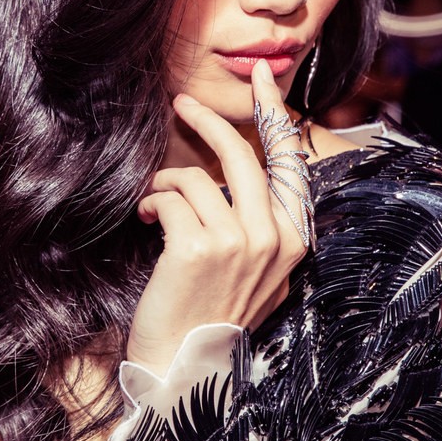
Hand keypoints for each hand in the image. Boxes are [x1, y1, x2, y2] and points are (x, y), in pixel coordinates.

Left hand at [130, 61, 309, 370]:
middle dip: (207, 121)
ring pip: (197, 178)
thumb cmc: (213, 316)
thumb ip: (259, 226)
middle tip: (181, 104)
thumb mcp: (257, 272)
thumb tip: (239, 179)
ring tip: (155, 205)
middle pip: (242, 155)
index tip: (262, 74)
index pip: (288, 162)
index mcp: (293, 239)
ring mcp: (238, 242)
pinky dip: (153, 203)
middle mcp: (273, 237)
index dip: (273, 113)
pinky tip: (147, 220)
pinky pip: (171, 197)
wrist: (185, 366)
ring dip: (167, 185)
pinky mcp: (199, 247)